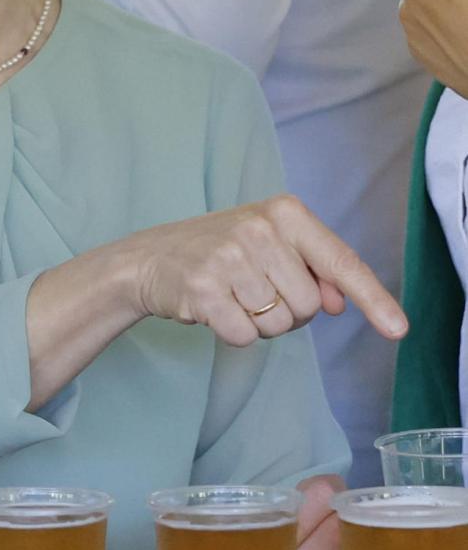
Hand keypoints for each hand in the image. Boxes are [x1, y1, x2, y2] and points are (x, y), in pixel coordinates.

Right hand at [135, 193, 407, 347]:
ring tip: (233, 296)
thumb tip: (337, 302)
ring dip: (259, 322)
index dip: (373, 299)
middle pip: (309, 306)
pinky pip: (245, 336)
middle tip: (254, 290)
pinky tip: (214, 308)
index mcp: (285, 212)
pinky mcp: (203, 289)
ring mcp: (230, 257)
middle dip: (287, 311)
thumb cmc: (221, 252)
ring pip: (278, 325)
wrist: (151, 257)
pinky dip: (233, 332)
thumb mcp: (271, 245)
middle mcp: (260, 229)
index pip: (341, 262)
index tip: (398, 330)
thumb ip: (312, 268)